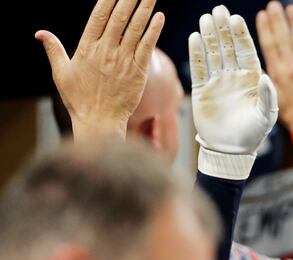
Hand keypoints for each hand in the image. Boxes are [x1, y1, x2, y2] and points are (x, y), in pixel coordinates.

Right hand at [35, 0, 163, 141]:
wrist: (99, 121)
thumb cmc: (79, 99)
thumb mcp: (61, 73)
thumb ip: (54, 50)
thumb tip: (40, 33)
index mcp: (87, 48)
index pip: (98, 17)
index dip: (108, 0)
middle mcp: (106, 51)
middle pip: (119, 18)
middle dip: (130, 0)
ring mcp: (123, 60)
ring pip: (136, 29)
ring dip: (145, 10)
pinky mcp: (138, 71)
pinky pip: (147, 47)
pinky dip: (154, 31)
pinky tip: (159, 17)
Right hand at [189, 5, 277, 179]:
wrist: (230, 151)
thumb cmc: (252, 134)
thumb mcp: (265, 116)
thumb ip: (268, 96)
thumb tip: (268, 76)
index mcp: (252, 79)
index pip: (246, 52)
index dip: (241, 36)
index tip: (236, 19)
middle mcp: (234, 76)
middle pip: (228, 47)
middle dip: (224, 29)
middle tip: (219, 10)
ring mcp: (217, 82)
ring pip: (213, 54)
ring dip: (210, 36)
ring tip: (207, 18)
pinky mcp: (202, 90)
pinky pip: (199, 68)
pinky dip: (197, 53)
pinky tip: (195, 38)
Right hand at [256, 1, 292, 129]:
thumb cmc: (291, 113)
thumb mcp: (271, 98)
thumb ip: (266, 79)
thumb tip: (256, 66)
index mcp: (276, 73)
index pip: (269, 44)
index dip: (265, 28)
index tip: (262, 14)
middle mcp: (291, 67)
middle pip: (283, 37)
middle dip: (277, 19)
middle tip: (274, 4)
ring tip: (291, 8)